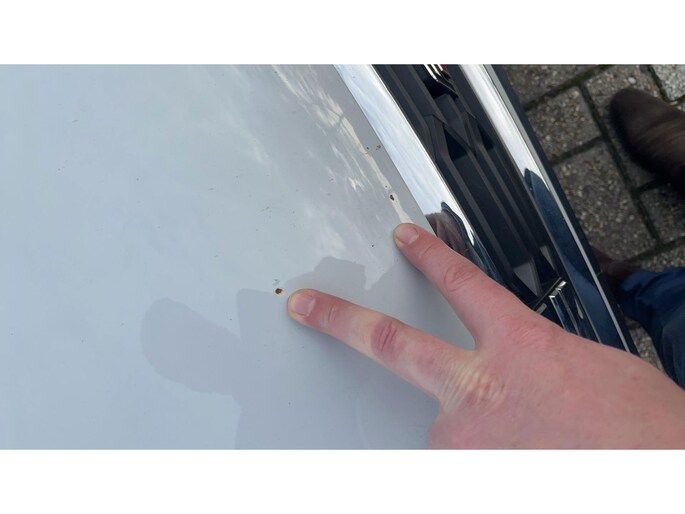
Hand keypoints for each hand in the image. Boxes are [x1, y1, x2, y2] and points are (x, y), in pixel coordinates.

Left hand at [287, 223, 684, 447]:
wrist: (655, 475)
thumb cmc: (641, 431)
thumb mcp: (592, 368)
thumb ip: (535, 357)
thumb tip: (518, 368)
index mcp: (519, 345)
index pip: (460, 281)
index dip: (430, 255)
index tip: (407, 238)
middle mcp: (477, 389)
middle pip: (391, 343)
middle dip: (340, 320)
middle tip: (307, 307)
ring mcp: (462, 439)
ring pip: (442, 423)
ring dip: (472, 430)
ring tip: (530, 441)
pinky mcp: (460, 478)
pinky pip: (455, 462)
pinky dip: (480, 458)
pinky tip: (522, 457)